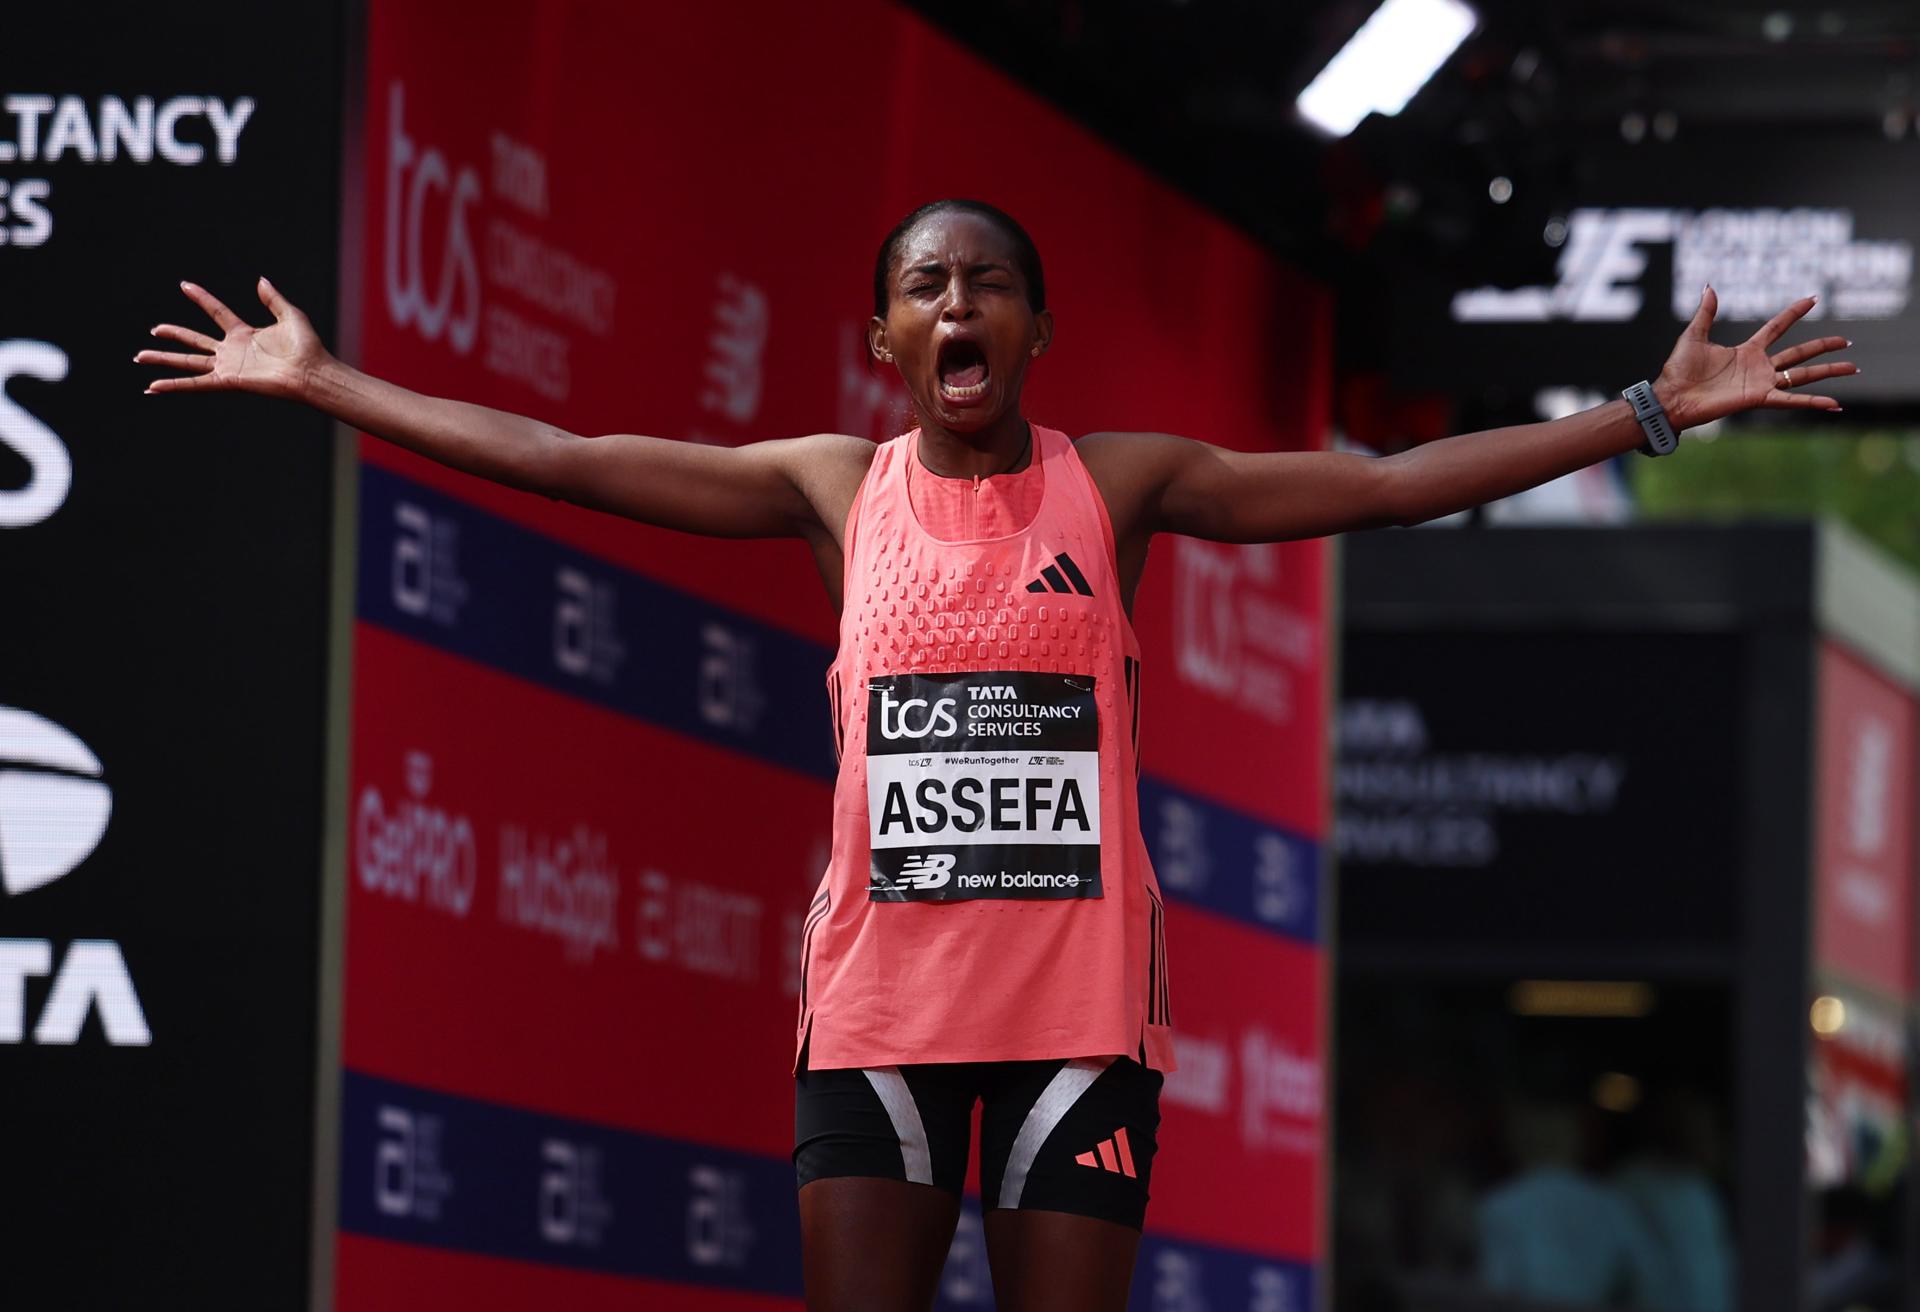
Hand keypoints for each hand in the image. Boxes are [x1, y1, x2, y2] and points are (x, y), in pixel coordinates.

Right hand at [136, 278, 327, 398]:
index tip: (184, 285)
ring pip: (188, 362)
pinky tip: (154, 386)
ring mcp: (228, 366)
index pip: (217, 312)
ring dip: (164, 360)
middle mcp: (232, 350)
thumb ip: (273, 298)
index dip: (201, 298)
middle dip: (174, 335)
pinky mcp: (228, 380)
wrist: (312, 372)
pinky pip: (196, 383)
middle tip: (155, 330)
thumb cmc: (307, 347)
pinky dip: (174, 385)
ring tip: (140, 357)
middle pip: (195, 340)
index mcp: (244, 334)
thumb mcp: (290, 315)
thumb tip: (260, 279)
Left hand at [1653, 287, 1856, 429]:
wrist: (1671, 398)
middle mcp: (1758, 367)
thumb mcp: (1693, 336)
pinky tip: (1835, 403)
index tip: (1814, 299)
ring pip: (1802, 375)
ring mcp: (1761, 383)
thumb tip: (1709, 286)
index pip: (1777, 328)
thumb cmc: (1678, 370)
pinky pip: (1791, 400)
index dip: (1794, 313)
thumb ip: (1706, 313)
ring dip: (1828, 371)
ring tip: (1853, 367)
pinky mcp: (1758, 398)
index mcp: (1746, 351)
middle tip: (1847, 341)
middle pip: (1799, 353)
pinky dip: (1812, 402)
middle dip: (1823, 346)